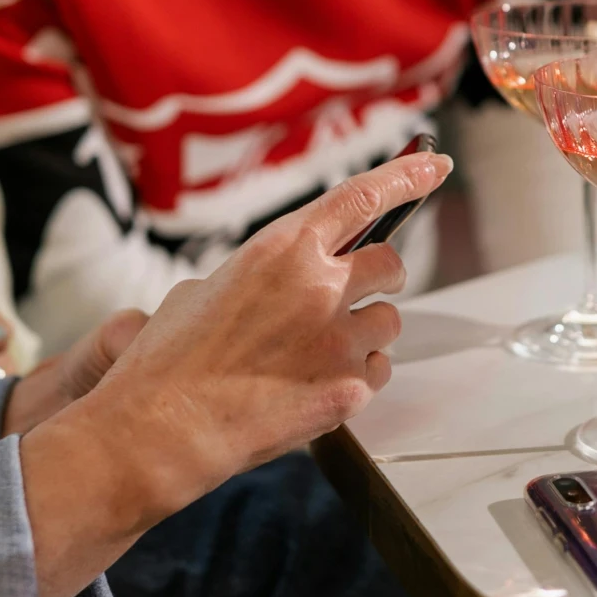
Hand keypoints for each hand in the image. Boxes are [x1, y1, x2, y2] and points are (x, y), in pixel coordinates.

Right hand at [18, 150, 450, 596]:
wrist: (161, 430)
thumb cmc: (169, 360)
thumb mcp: (203, 289)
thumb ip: (262, 274)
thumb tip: (284, 278)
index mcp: (282, 249)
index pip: (363, 196)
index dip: (406, 176)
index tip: (435, 165)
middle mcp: (321, 287)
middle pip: (389, 264)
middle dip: (379, 276)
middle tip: (354, 294)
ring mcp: (339, 341)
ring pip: (389, 323)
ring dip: (366, 332)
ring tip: (318, 352)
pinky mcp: (349, 390)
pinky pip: (378, 372)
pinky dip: (357, 376)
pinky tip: (316, 386)